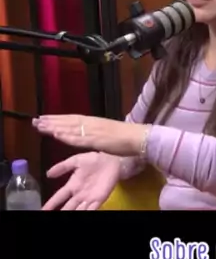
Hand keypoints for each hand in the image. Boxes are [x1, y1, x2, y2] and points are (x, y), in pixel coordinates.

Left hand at [32, 114, 147, 155]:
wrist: (138, 138)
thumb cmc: (126, 137)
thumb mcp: (107, 133)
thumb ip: (95, 132)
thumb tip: (86, 132)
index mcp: (94, 122)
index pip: (71, 118)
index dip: (57, 118)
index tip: (43, 117)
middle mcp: (91, 124)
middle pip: (67, 121)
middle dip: (50, 121)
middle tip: (35, 120)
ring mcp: (93, 132)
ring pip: (69, 128)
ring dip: (54, 127)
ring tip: (40, 126)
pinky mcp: (96, 141)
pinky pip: (79, 139)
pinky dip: (67, 137)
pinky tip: (56, 135)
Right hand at [42, 151, 121, 210]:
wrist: (111, 160)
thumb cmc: (93, 160)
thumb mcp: (75, 160)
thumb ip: (62, 167)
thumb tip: (48, 174)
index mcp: (72, 185)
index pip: (59, 197)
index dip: (51, 204)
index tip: (43, 209)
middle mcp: (79, 194)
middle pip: (68, 206)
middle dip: (61, 212)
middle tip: (51, 216)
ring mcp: (89, 197)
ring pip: (78, 209)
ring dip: (73, 213)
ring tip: (65, 217)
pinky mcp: (100, 199)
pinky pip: (92, 208)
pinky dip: (87, 212)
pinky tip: (83, 215)